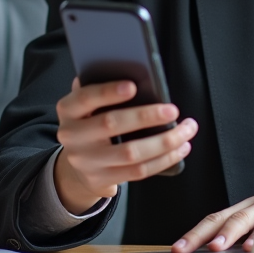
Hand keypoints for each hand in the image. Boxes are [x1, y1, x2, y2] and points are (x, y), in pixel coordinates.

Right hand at [53, 78, 197, 214]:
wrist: (77, 164)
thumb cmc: (90, 123)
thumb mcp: (87, 105)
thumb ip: (100, 90)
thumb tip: (129, 73)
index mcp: (68, 110)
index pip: (85, 98)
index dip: (108, 92)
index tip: (133, 86)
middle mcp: (72, 136)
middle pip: (111, 124)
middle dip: (146, 116)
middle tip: (172, 110)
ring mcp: (87, 161)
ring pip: (130, 153)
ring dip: (164, 141)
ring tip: (185, 130)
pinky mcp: (103, 180)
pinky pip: (139, 172)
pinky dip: (164, 160)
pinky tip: (180, 148)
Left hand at [172, 195, 253, 252]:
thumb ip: (244, 238)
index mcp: (243, 211)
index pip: (213, 221)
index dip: (194, 235)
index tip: (177, 249)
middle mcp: (252, 207)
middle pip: (221, 219)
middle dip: (199, 235)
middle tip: (183, 249)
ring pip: (244, 219)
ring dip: (227, 233)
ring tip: (214, 246)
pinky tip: (250, 249)